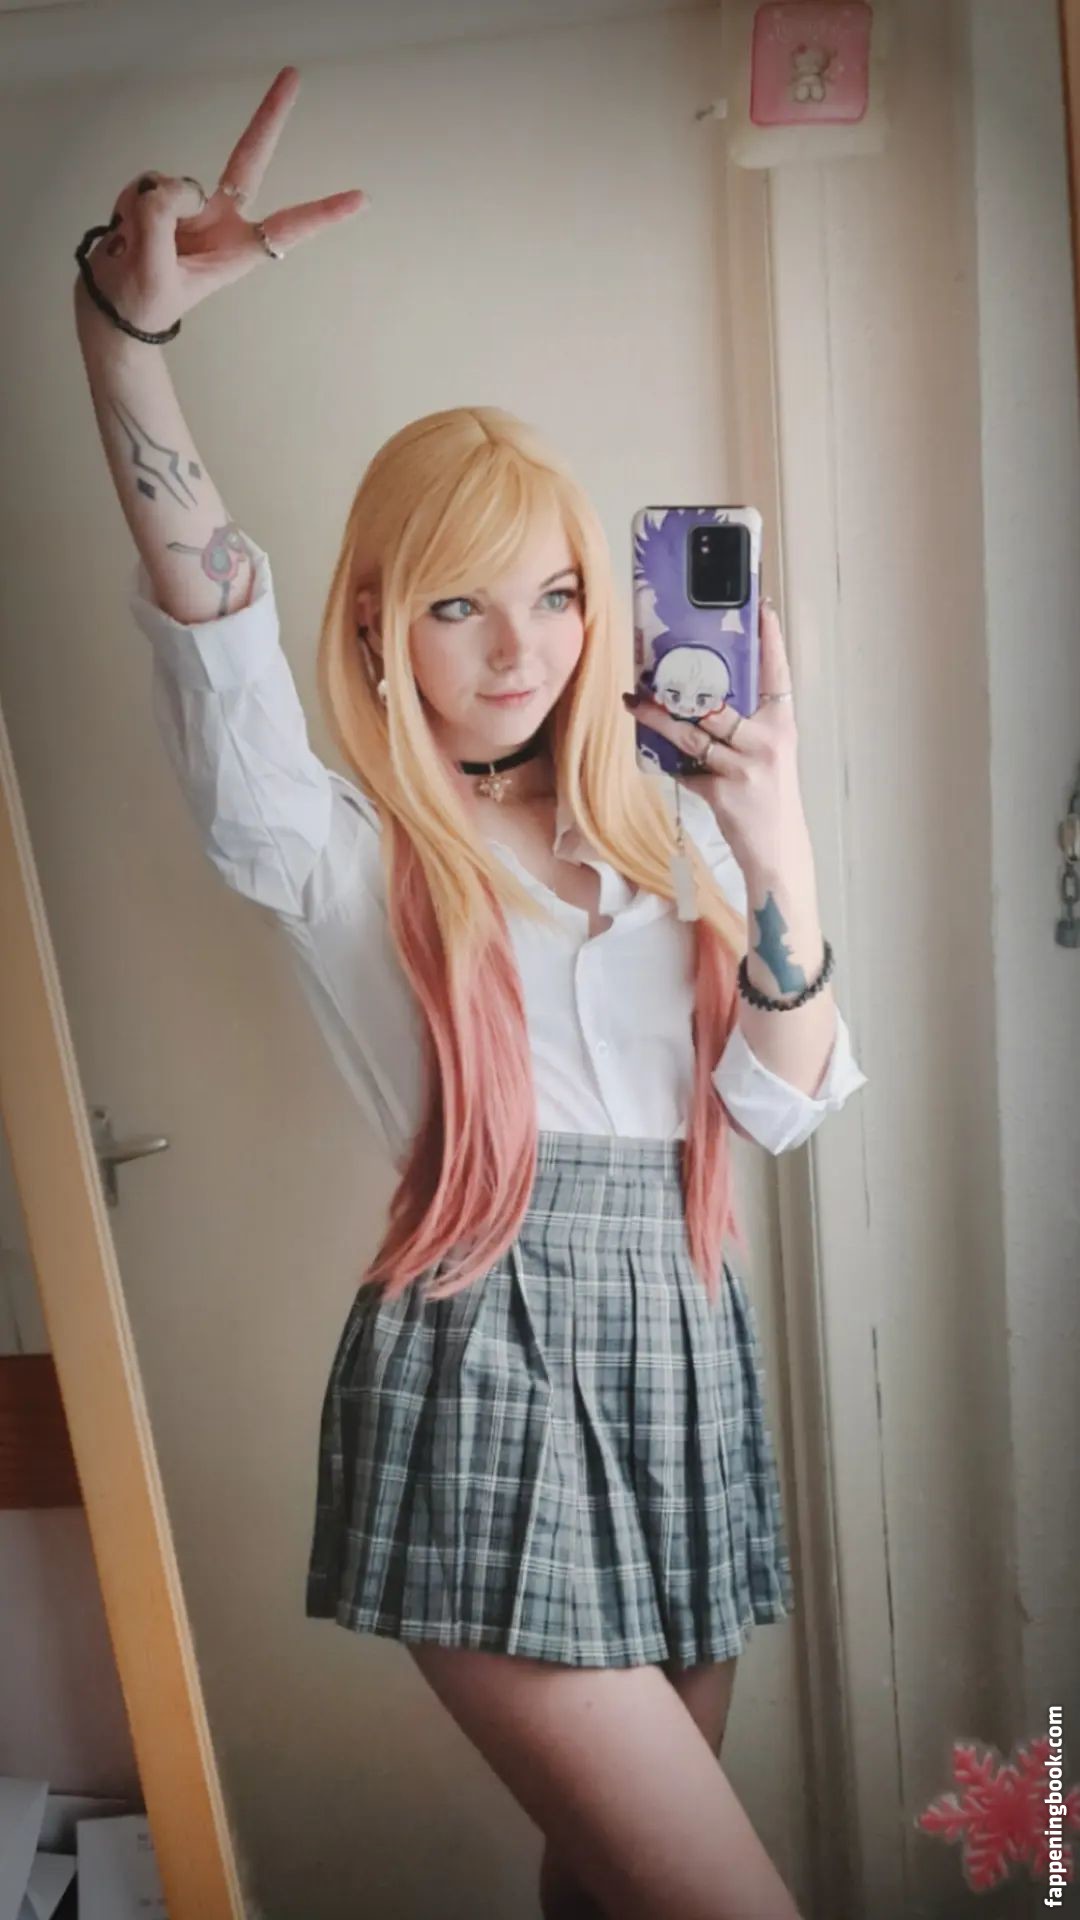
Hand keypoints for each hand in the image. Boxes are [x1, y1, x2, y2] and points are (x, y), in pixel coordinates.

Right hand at [76, 66, 368, 335]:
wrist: (110, 303)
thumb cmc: (141, 301)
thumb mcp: (154, 272)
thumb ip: (161, 220)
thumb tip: (171, 185)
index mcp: (236, 250)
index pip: (287, 228)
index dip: (323, 213)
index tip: (360, 199)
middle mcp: (220, 219)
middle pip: (248, 159)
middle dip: (269, 117)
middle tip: (293, 76)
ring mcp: (190, 205)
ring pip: (170, 184)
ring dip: (145, 213)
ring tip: (137, 247)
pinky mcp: (161, 194)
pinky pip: (144, 184)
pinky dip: (128, 206)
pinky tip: (127, 232)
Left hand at [625, 599, 812, 879]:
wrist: (778, 852)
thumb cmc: (769, 800)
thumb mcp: (768, 756)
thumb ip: (745, 727)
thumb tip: (702, 701)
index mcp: (782, 725)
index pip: (777, 674)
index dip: (769, 641)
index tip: (759, 609)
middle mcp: (768, 741)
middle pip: (719, 703)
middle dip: (684, 685)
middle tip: (655, 662)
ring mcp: (746, 767)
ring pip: (693, 733)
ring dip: (658, 718)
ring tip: (633, 701)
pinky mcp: (724, 792)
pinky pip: (686, 769)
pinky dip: (668, 763)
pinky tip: (650, 753)